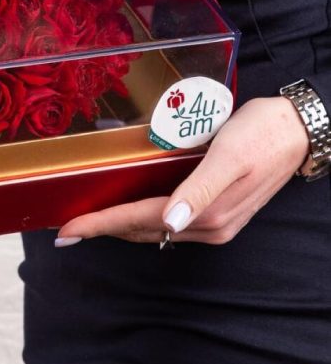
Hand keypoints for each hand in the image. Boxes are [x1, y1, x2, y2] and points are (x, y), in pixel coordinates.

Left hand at [55, 96, 309, 246]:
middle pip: (142, 230)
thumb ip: (199, 189)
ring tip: (88, 222)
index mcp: (207, 214)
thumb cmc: (261, 134)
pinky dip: (141, 220)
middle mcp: (208, 226)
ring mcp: (213, 224)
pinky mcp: (217, 214)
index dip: (100, 225)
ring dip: (120, 227)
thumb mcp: (228, 157)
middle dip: (103, 229)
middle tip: (68, 228)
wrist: (296, 130)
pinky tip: (128, 211)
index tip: (67, 232)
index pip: (139, 221)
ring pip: (153, 230)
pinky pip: (168, 223)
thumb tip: (171, 221)